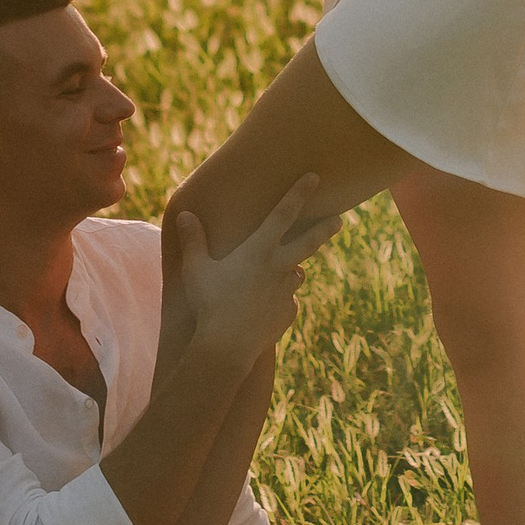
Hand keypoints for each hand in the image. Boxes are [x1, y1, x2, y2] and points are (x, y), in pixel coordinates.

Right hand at [170, 178, 342, 368]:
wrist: (227, 346)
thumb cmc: (209, 304)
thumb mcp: (196, 269)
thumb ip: (193, 240)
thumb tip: (184, 214)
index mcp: (260, 250)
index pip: (284, 213)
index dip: (299, 193)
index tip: (315, 178)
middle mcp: (280, 267)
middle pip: (309, 242)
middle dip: (325, 229)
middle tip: (339, 221)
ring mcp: (287, 291)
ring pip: (296, 274)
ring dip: (290, 271)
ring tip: (276, 275)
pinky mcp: (288, 313)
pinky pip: (287, 301)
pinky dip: (280, 300)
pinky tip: (263, 308)